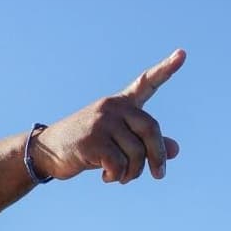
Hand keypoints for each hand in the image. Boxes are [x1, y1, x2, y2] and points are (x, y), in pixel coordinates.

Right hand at [31, 50, 186, 183]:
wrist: (48, 151)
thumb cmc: (89, 146)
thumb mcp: (119, 143)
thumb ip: (146, 144)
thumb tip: (176, 150)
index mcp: (122, 103)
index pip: (147, 82)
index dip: (166, 69)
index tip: (183, 54)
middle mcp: (113, 107)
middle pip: (151, 129)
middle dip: (157, 156)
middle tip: (159, 175)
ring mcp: (101, 121)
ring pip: (136, 153)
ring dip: (133, 173)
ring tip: (121, 177)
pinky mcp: (92, 139)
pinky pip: (119, 163)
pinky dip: (117, 176)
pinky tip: (107, 177)